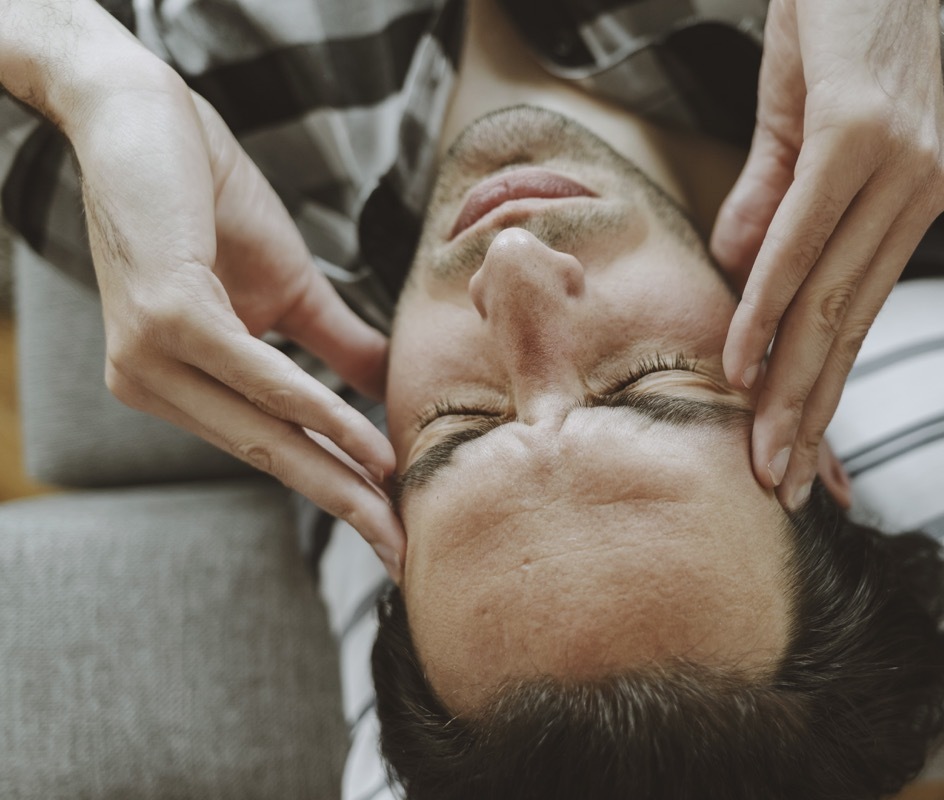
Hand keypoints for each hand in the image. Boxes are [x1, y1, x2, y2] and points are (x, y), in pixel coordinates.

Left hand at [69, 69, 404, 579]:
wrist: (147, 114)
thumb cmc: (207, 196)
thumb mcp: (286, 288)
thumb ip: (333, 345)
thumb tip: (388, 390)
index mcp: (178, 384)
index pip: (269, 451)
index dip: (334, 495)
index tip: (388, 537)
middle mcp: (153, 384)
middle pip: (266, 459)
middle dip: (341, 511)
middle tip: (401, 556)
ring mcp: (153, 355)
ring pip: (265, 429)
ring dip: (337, 475)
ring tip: (394, 512)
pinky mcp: (168, 317)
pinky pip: (260, 376)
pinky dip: (319, 411)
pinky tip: (366, 445)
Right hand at [710, 0, 943, 506]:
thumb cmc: (833, 19)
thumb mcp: (797, 118)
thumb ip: (773, 197)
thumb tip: (736, 267)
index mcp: (908, 202)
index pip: (861, 314)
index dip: (826, 388)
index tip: (799, 456)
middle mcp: (916, 195)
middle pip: (852, 323)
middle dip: (811, 411)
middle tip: (781, 486)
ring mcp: (897, 169)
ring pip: (833, 296)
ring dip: (792, 383)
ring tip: (765, 453)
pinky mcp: (862, 137)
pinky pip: (803, 237)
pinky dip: (769, 303)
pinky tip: (745, 360)